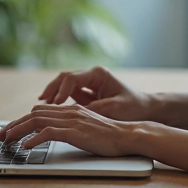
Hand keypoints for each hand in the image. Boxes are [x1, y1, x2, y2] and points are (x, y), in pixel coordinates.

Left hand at [0, 104, 141, 156]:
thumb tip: (53, 131)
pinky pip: (48, 133)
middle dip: (14, 125)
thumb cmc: (109, 135)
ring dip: (18, 131)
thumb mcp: (86, 127)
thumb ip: (70, 125)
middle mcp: (68, 111)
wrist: (127, 135)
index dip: (21, 120)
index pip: (38, 111)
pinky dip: (34, 139)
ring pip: (36, 121)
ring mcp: (71, 120)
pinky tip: (25, 147)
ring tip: (6, 141)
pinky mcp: (75, 132)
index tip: (10, 130)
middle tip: (0, 136)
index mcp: (70, 109)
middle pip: (33, 114)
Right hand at [38, 66, 155, 121]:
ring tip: (40, 106)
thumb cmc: (134, 107)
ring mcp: (89, 84)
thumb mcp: (114, 109)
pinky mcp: (88, 94)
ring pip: (64, 85)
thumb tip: (72, 114)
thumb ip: (93, 110)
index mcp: (98, 74)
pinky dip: (59, 101)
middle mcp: (91, 76)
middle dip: (51, 89)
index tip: (55, 104)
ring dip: (53, 94)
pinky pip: (69, 95)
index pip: (72, 78)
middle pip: (64, 78)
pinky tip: (51, 109)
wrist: (147, 109)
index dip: (61, 91)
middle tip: (40, 103)